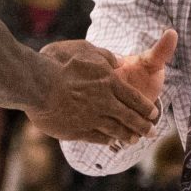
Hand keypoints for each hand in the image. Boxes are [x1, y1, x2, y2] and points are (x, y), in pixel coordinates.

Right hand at [27, 34, 169, 146]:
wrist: (36, 82)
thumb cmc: (58, 62)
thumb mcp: (85, 49)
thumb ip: (104, 56)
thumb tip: (118, 61)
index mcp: (108, 82)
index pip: (134, 98)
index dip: (146, 108)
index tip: (154, 114)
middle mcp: (104, 103)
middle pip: (129, 117)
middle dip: (143, 126)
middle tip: (152, 133)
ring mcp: (90, 118)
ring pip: (115, 130)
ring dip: (127, 136)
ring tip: (134, 140)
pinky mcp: (76, 130)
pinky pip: (96, 137)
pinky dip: (106, 139)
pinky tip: (110, 141)